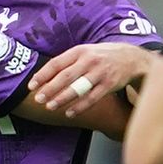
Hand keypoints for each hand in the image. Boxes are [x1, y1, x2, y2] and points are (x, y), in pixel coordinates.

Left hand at [27, 42, 150, 116]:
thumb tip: (44, 76)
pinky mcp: (110, 84)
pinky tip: (69, 112)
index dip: (42, 75)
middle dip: (50, 89)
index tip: (31, 86)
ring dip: (63, 99)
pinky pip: (92, 98)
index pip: (56, 63)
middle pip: (65, 76)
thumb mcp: (84, 52)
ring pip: (78, 88)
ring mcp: (100, 73)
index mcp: (79, 51)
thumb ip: (67, 62)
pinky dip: (80, 107)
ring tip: (50, 107)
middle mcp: (89, 60)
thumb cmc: (101, 56)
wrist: (131, 57)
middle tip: (38, 99)